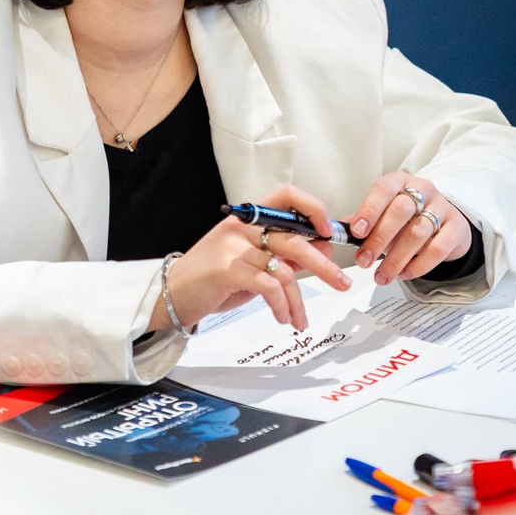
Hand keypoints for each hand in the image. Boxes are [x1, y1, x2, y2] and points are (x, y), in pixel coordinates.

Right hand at [155, 184, 354, 330]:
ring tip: (301, 318)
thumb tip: (323, 250)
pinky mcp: (227, 270)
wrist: (173, 292)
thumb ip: (284, 254)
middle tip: (342, 283)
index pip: (288, 196)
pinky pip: (269, 286)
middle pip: (296, 240)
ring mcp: (234, 247)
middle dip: (325, 266)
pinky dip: (282, 305)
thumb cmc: (214, 276)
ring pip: (286, 270)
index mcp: (250, 217)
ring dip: (300, 300)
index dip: (314, 208)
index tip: (329, 231)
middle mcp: (243, 226)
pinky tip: (283, 317)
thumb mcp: (252, 260)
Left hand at [347, 172, 474, 284]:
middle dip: (379, 238)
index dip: (369, 210)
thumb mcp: (386, 215)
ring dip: (396, 258)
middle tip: (363, 261)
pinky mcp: (457, 229)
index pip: (384, 189)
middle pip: (400, 211)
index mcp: (400, 182)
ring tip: (381, 276)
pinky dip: (418, 265)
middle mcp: (423, 191)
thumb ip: (364, 222)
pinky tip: (405, 274)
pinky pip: (438, 248)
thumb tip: (339, 231)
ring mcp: (443, 208)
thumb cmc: (410, 219)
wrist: (447, 226)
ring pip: (417, 233)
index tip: (357, 232)